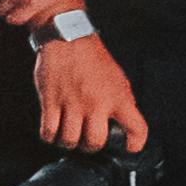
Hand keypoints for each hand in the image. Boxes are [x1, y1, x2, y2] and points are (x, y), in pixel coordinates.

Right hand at [31, 35, 147, 156]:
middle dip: (90, 146)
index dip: (135, 144)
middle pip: (95, 142)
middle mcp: (97, 103)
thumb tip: (121, 123)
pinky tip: (52, 131)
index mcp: (119, 97)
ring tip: (68, 136)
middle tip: (87, 140)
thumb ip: (120, 102)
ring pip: (70, 140)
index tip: (130, 146)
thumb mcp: (117, 79)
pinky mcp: (51, 102)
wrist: (69, 39)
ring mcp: (73, 103)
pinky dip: (50, 137)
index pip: (136, 129)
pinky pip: (48, 131)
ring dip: (69, 143)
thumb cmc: (92, 58)